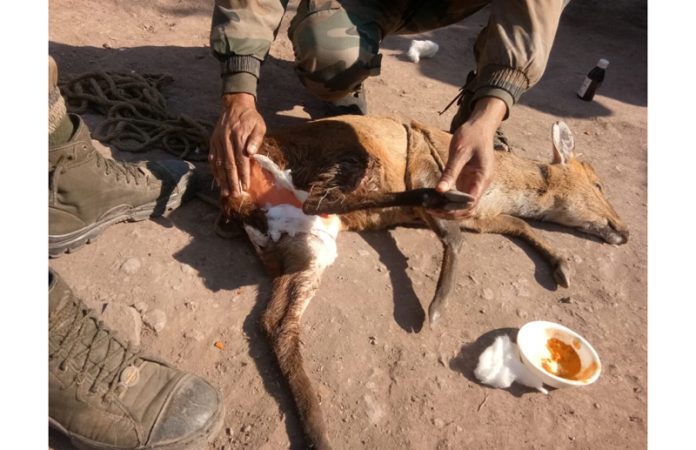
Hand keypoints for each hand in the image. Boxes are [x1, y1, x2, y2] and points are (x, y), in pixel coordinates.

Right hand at [209, 93, 266, 197]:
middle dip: (232, 182)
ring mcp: (217, 142)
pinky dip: (214, 171)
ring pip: (219, 164)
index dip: (243, 174)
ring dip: (222, 179)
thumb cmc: (250, 118)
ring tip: (225, 192)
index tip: (246, 187)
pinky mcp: (212, 142)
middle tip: (235, 195)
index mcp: (239, 137)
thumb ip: (256, 139)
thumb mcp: (259, 125)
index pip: (241, 160)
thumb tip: (251, 152)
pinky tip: (218, 181)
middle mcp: (226, 141)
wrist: (234, 106)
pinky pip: (212, 159)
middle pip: (229, 165)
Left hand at [434, 97, 506, 218]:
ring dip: (449, 210)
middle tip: (430, 210)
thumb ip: (450, 172)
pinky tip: (435, 200)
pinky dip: (448, 201)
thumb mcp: (459, 152)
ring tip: (430, 208)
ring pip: (464, 206)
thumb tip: (440, 190)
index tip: (437, 209)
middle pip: (468, 209)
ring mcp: (475, 183)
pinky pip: (459, 197)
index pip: (470, 203)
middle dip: (450, 213)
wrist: (480, 125)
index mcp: (483, 178)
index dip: (454, 210)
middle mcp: (481, 184)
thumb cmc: (471, 135)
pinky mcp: (468, 180)